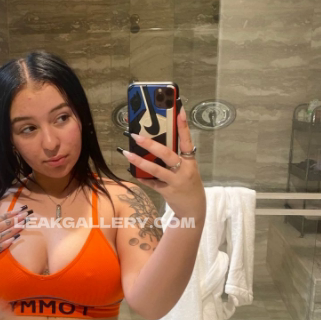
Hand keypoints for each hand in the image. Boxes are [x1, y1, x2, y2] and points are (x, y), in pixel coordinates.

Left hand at [124, 105, 205, 219]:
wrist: (194, 209)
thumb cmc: (189, 184)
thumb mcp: (187, 169)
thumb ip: (175, 158)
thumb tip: (155, 144)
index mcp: (190, 160)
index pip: (186, 139)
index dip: (183, 125)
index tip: (179, 110)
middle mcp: (184, 170)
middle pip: (166, 154)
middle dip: (150, 144)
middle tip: (136, 135)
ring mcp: (175, 181)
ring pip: (156, 169)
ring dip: (139, 161)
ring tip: (127, 153)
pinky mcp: (167, 192)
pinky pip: (151, 183)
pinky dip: (142, 177)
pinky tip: (132, 172)